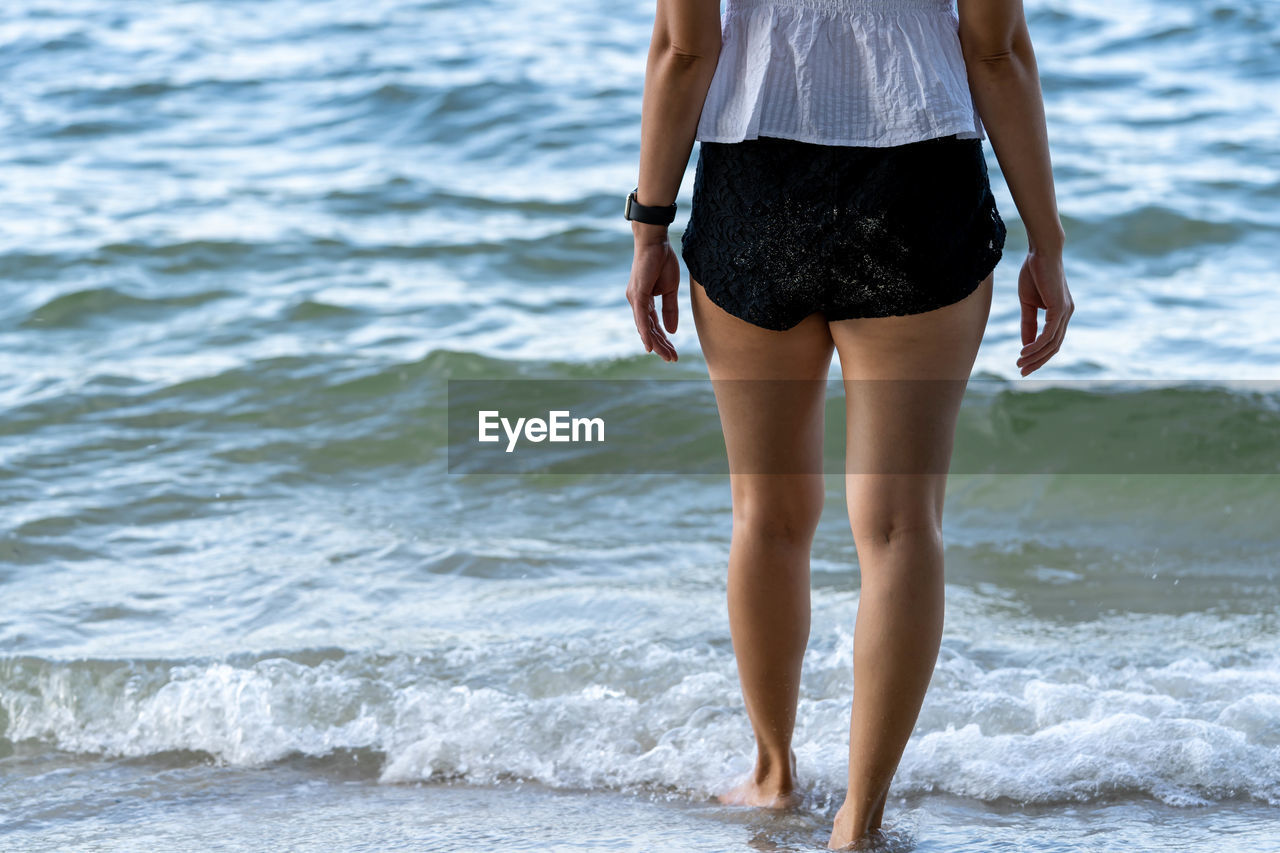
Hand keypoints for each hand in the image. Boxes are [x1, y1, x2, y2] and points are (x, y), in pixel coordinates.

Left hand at [626, 231, 679, 361]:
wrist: (656, 242)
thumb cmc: (662, 261)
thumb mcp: (671, 289)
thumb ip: (670, 310)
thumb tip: (672, 331)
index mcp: (644, 302)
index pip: (653, 326)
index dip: (663, 340)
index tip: (673, 352)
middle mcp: (637, 303)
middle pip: (649, 330)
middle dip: (661, 346)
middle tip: (673, 359)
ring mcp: (635, 299)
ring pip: (645, 328)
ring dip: (656, 344)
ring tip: (667, 356)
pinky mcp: (638, 295)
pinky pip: (641, 318)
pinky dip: (645, 333)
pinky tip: (649, 346)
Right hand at [1016, 248, 1072, 375]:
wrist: (1041, 252)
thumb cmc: (1034, 273)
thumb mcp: (1027, 303)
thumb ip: (1028, 323)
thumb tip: (1026, 344)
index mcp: (1060, 313)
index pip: (1052, 341)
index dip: (1039, 356)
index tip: (1023, 365)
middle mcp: (1066, 315)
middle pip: (1054, 347)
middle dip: (1038, 362)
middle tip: (1022, 372)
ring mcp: (1065, 312)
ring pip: (1052, 343)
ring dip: (1035, 356)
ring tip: (1019, 363)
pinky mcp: (1060, 309)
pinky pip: (1048, 334)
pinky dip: (1036, 345)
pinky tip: (1024, 351)